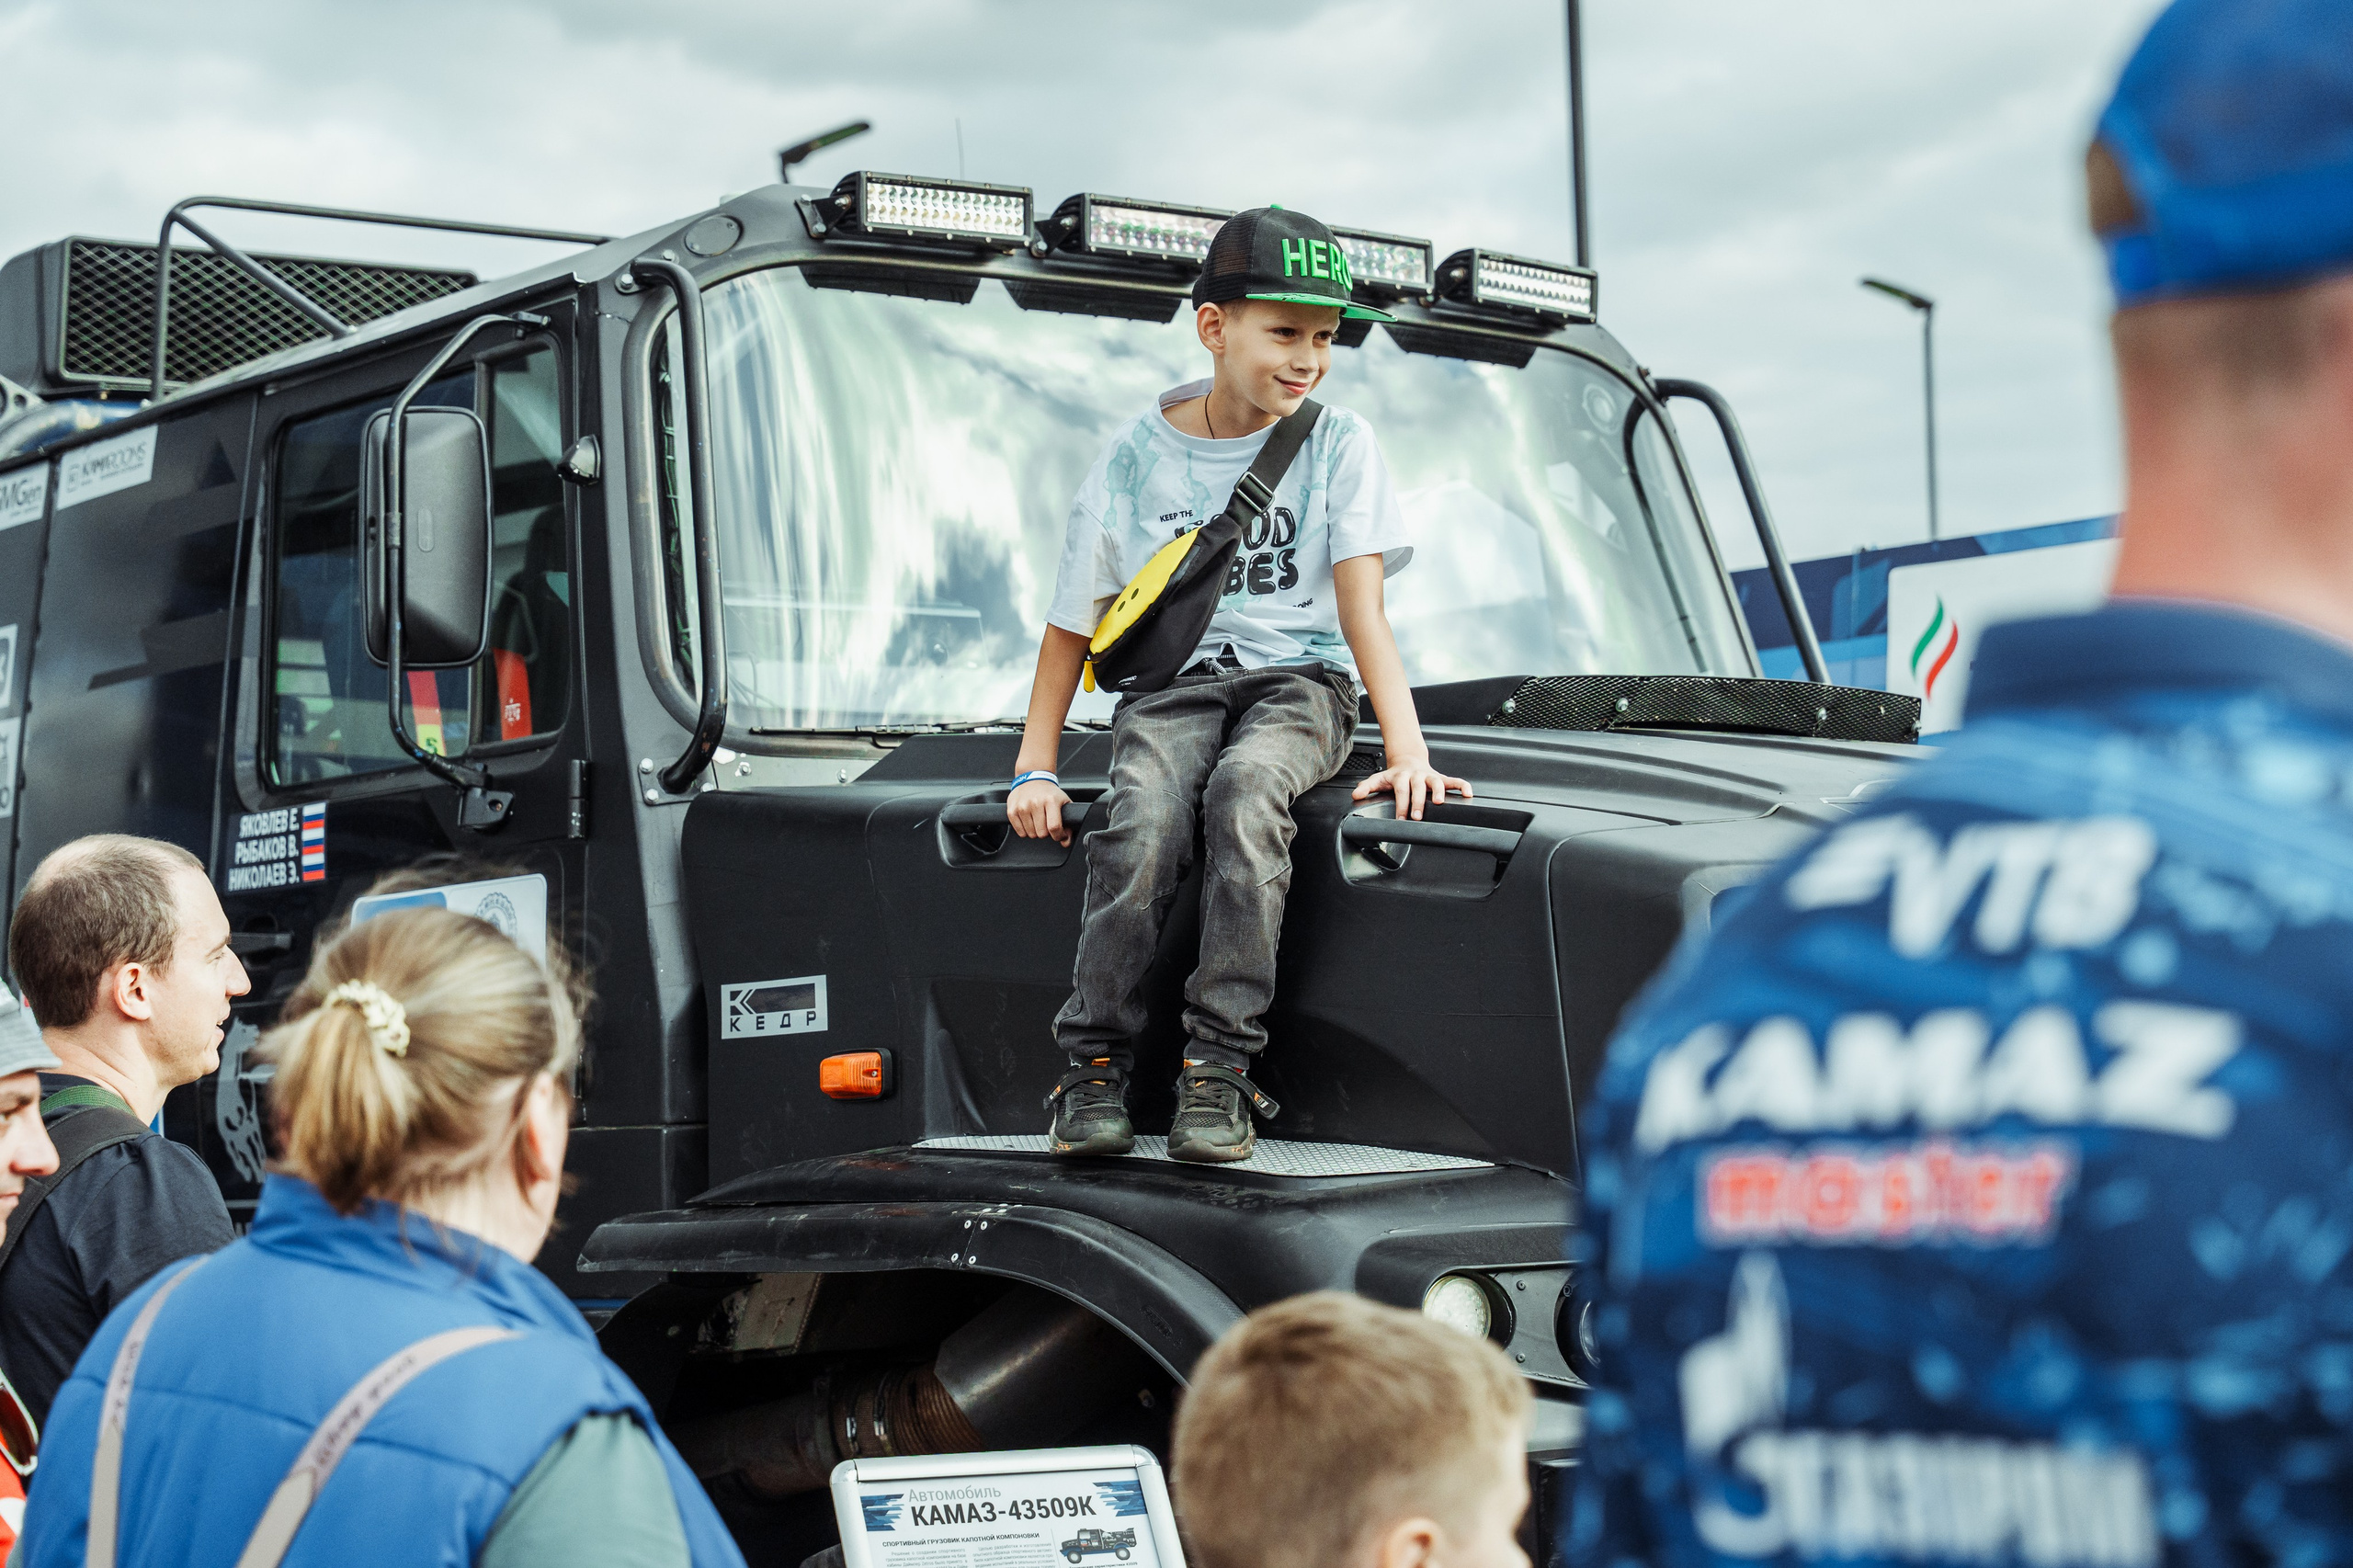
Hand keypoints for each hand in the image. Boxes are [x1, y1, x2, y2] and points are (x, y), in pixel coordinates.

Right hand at [1008, 778, 1072, 844]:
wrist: (1033, 779)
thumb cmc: (1049, 793)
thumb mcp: (1064, 803)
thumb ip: (1068, 823)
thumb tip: (1066, 841)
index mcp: (1051, 800)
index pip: (1054, 827)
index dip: (1059, 835)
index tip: (1059, 834)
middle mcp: (1035, 803)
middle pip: (1042, 833)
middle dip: (1047, 833)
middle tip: (1047, 823)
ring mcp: (1022, 807)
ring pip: (1031, 834)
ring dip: (1036, 831)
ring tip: (1038, 820)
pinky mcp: (1012, 811)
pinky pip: (1020, 832)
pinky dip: (1025, 831)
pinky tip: (1029, 821)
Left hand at [1351, 758, 1470, 820]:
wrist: (1408, 759)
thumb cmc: (1394, 775)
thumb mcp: (1379, 779)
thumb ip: (1367, 787)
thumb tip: (1355, 795)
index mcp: (1401, 776)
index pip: (1400, 790)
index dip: (1400, 804)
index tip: (1400, 819)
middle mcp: (1416, 775)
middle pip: (1417, 787)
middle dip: (1418, 802)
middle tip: (1417, 816)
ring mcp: (1429, 776)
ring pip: (1437, 781)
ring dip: (1439, 791)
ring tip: (1439, 803)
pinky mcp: (1441, 777)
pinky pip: (1454, 781)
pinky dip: (1462, 786)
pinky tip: (1468, 794)